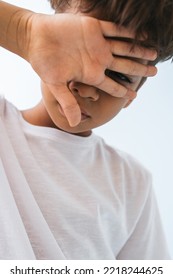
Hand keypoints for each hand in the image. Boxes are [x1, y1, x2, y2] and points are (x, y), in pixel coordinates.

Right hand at [26, 13, 156, 126]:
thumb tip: (75, 124)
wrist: (35, 39)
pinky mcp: (93, 27)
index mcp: (90, 74)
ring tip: (154, 54)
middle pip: (124, 66)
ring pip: (123, 47)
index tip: (134, 97)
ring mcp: (97, 44)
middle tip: (154, 73)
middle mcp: (97, 60)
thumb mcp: (55, 85)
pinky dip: (128, 31)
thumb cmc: (43, 63)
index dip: (124, 91)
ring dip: (139, 50)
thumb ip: (68, 103)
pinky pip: (114, 29)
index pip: (112, 85)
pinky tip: (141, 35)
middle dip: (139, 70)